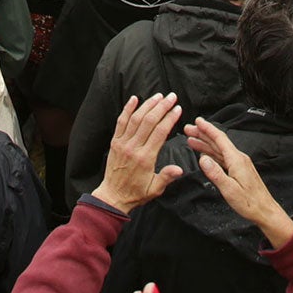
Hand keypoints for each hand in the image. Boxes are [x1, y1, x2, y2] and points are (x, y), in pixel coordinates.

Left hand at [93, 93, 185, 214]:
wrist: (113, 196)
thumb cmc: (135, 193)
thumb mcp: (155, 189)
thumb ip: (167, 177)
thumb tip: (179, 170)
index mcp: (146, 158)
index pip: (160, 132)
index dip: (170, 118)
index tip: (178, 109)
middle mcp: (134, 148)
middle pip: (149, 121)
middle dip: (162, 107)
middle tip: (171, 97)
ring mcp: (123, 143)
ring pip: (136, 119)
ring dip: (148, 105)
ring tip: (158, 96)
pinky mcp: (115, 142)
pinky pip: (121, 122)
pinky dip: (127, 109)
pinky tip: (134, 99)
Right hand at [184, 116, 292, 249]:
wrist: (265, 210)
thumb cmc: (249, 202)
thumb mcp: (229, 189)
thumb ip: (215, 173)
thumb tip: (202, 159)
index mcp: (236, 160)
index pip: (220, 139)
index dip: (207, 128)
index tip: (197, 121)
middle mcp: (238, 158)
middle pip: (218, 142)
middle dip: (203, 134)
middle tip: (189, 129)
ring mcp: (239, 164)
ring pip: (219, 149)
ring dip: (205, 143)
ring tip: (192, 140)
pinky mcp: (239, 170)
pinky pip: (223, 157)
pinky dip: (212, 153)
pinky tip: (205, 154)